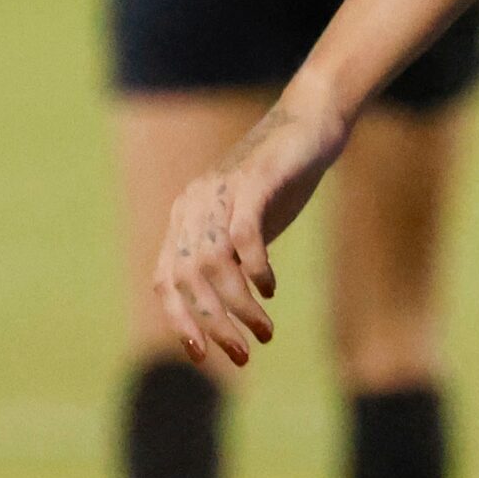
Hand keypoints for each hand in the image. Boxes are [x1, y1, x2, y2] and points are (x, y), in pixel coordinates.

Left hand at [152, 94, 349, 367]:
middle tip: (243, 354)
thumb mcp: (249, 222)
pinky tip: (270, 288)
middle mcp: (193, 205)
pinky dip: (254, 268)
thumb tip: (226, 310)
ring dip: (237, 306)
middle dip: (212, 324)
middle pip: (187, 280)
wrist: (312, 122)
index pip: (166, 281)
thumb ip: (231, 257)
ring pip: (212, 265)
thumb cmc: (283, 177)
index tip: (204, 355)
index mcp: (186, 218)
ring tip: (265, 331)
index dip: (180, 321)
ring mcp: (221, 191)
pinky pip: (243, 235)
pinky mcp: (253, 181)